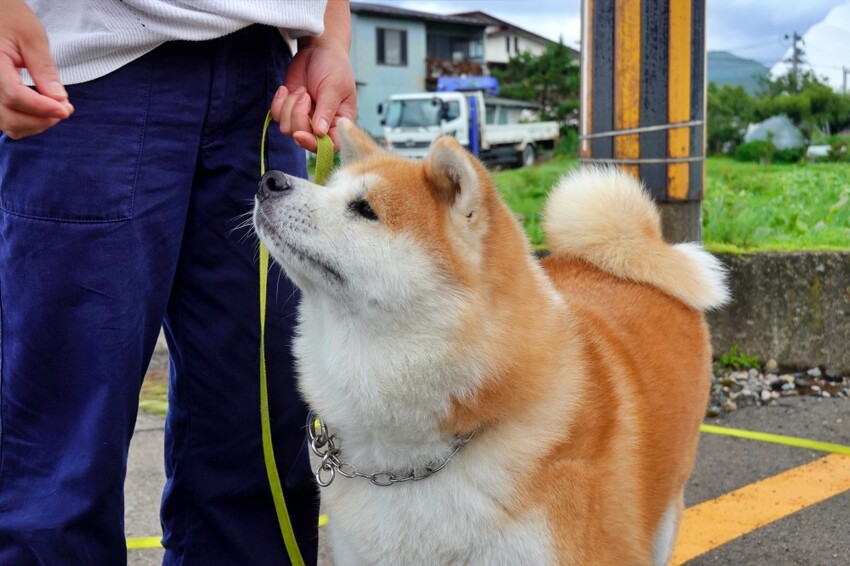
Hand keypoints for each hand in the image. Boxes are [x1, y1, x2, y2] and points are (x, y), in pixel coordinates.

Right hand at [0, 0, 73, 138]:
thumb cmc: (11, 19)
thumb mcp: (32, 38)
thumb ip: (44, 70)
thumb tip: (59, 100)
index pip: (14, 96)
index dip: (42, 107)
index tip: (66, 108)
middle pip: (11, 117)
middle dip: (43, 119)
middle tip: (66, 108)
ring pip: (9, 124)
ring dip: (36, 124)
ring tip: (56, 108)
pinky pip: (7, 120)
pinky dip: (27, 122)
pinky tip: (43, 110)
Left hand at [271, 1, 355, 152]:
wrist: (318, 49)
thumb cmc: (334, 66)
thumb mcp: (334, 87)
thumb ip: (326, 110)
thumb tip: (319, 132)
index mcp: (339, 123)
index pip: (329, 146)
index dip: (313, 145)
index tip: (300, 134)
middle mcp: (322, 125)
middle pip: (302, 138)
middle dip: (298, 117)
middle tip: (305, 95)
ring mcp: (304, 118)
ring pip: (287, 129)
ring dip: (289, 107)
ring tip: (301, 90)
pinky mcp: (289, 110)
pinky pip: (277, 117)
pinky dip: (279, 102)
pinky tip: (287, 89)